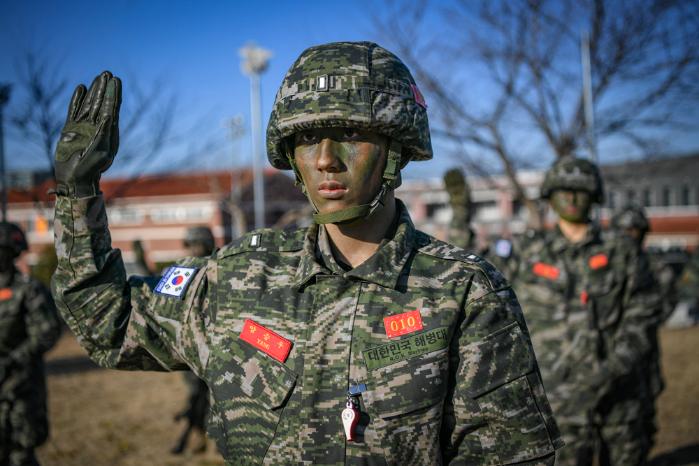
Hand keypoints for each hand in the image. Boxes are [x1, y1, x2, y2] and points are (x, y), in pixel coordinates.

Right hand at [54, 71, 121, 196]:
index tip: (116, 81)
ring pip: (89, 105)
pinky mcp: (71, 129)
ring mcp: (84, 127)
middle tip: (108, 73)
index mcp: (108, 133)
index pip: (112, 110)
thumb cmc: (91, 168)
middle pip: (102, 104)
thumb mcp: (101, 152)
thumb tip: (109, 116)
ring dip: (94, 91)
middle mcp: (97, 127)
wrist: (75, 179)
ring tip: (98, 77)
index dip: (114, 95)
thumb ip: (104, 134)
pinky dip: (77, 99)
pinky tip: (80, 88)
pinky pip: (74, 110)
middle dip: (105, 89)